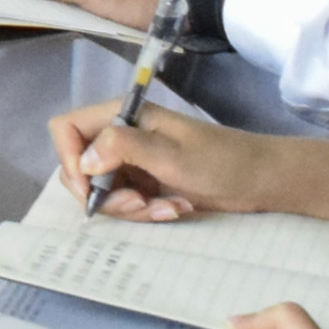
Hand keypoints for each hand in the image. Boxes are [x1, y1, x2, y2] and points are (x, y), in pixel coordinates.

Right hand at [48, 97, 281, 221]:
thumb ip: (123, 148)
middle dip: (104, 194)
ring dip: (129, 208)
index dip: (68, 159)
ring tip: (166, 209)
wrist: (263, 180)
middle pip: (79, 167)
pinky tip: (174, 209)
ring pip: (101, 190)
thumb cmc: (222, 161)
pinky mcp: (145, 183)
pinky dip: (145, 213)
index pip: (66, 128)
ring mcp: (131, 161)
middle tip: (137, 206)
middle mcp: (120, 136)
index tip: (89, 190)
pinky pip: (125, 203)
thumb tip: (83, 161)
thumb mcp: (171, 155)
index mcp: (122, 116)